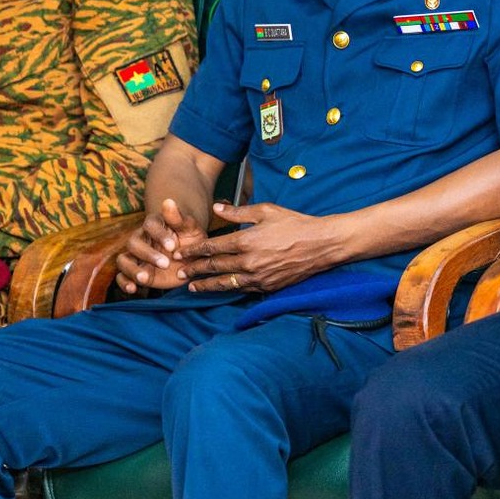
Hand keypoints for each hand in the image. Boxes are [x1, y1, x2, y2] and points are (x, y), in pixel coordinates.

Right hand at [119, 198, 210, 293]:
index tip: (173, 245)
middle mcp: (142, 239)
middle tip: (165, 263)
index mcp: (155, 225)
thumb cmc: (190, 239)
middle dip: (147, 254)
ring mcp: (137, 257)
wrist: (190, 258)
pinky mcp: (136, 272)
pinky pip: (122, 277)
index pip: (150, 225)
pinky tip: (133, 289)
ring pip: (123, 260)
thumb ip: (178, 217)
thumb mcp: (190, 228)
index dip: (159, 235)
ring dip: (132, 269)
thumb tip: (168, 200)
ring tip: (145, 278)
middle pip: (133, 243)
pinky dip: (124, 283)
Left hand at [176, 201, 342, 294]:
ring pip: (225, 284)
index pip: (212, 248)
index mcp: (245, 241)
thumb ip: (238, 212)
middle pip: (214, 268)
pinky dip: (229, 290)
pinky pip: (243, 289)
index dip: (194, 251)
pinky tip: (221, 289)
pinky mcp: (267, 287)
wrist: (320, 244)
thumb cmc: (294, 224)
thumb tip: (217, 208)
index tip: (181, 253)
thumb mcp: (266, 211)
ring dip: (207, 285)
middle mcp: (248, 262)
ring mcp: (258, 277)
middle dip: (195, 270)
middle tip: (179, 273)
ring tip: (193, 288)